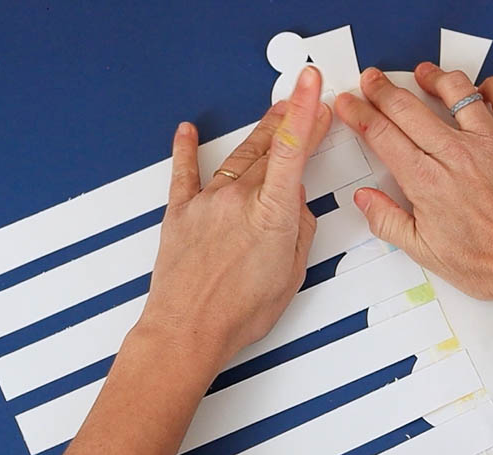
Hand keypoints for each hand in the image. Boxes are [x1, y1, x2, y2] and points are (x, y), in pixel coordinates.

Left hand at [137, 66, 331, 371]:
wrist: (187, 329)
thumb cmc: (237, 312)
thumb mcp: (290, 275)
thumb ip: (298, 232)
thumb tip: (298, 208)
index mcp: (272, 214)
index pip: (292, 150)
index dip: (304, 112)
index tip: (312, 86)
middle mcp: (238, 200)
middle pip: (269, 149)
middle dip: (291, 123)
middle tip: (306, 104)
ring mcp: (207, 203)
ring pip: (237, 158)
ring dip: (258, 135)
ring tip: (272, 116)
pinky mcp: (180, 213)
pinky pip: (184, 173)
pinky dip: (186, 150)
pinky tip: (187, 133)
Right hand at [334, 64, 492, 313]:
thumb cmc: (487, 264)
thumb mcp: (426, 252)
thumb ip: (389, 221)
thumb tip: (364, 199)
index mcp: (427, 182)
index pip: (382, 135)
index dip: (359, 114)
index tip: (349, 103)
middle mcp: (456, 155)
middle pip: (408, 108)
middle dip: (383, 89)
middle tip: (372, 80)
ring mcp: (491, 144)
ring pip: (456, 92)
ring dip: (433, 77)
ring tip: (421, 73)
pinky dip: (489, 87)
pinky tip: (478, 88)